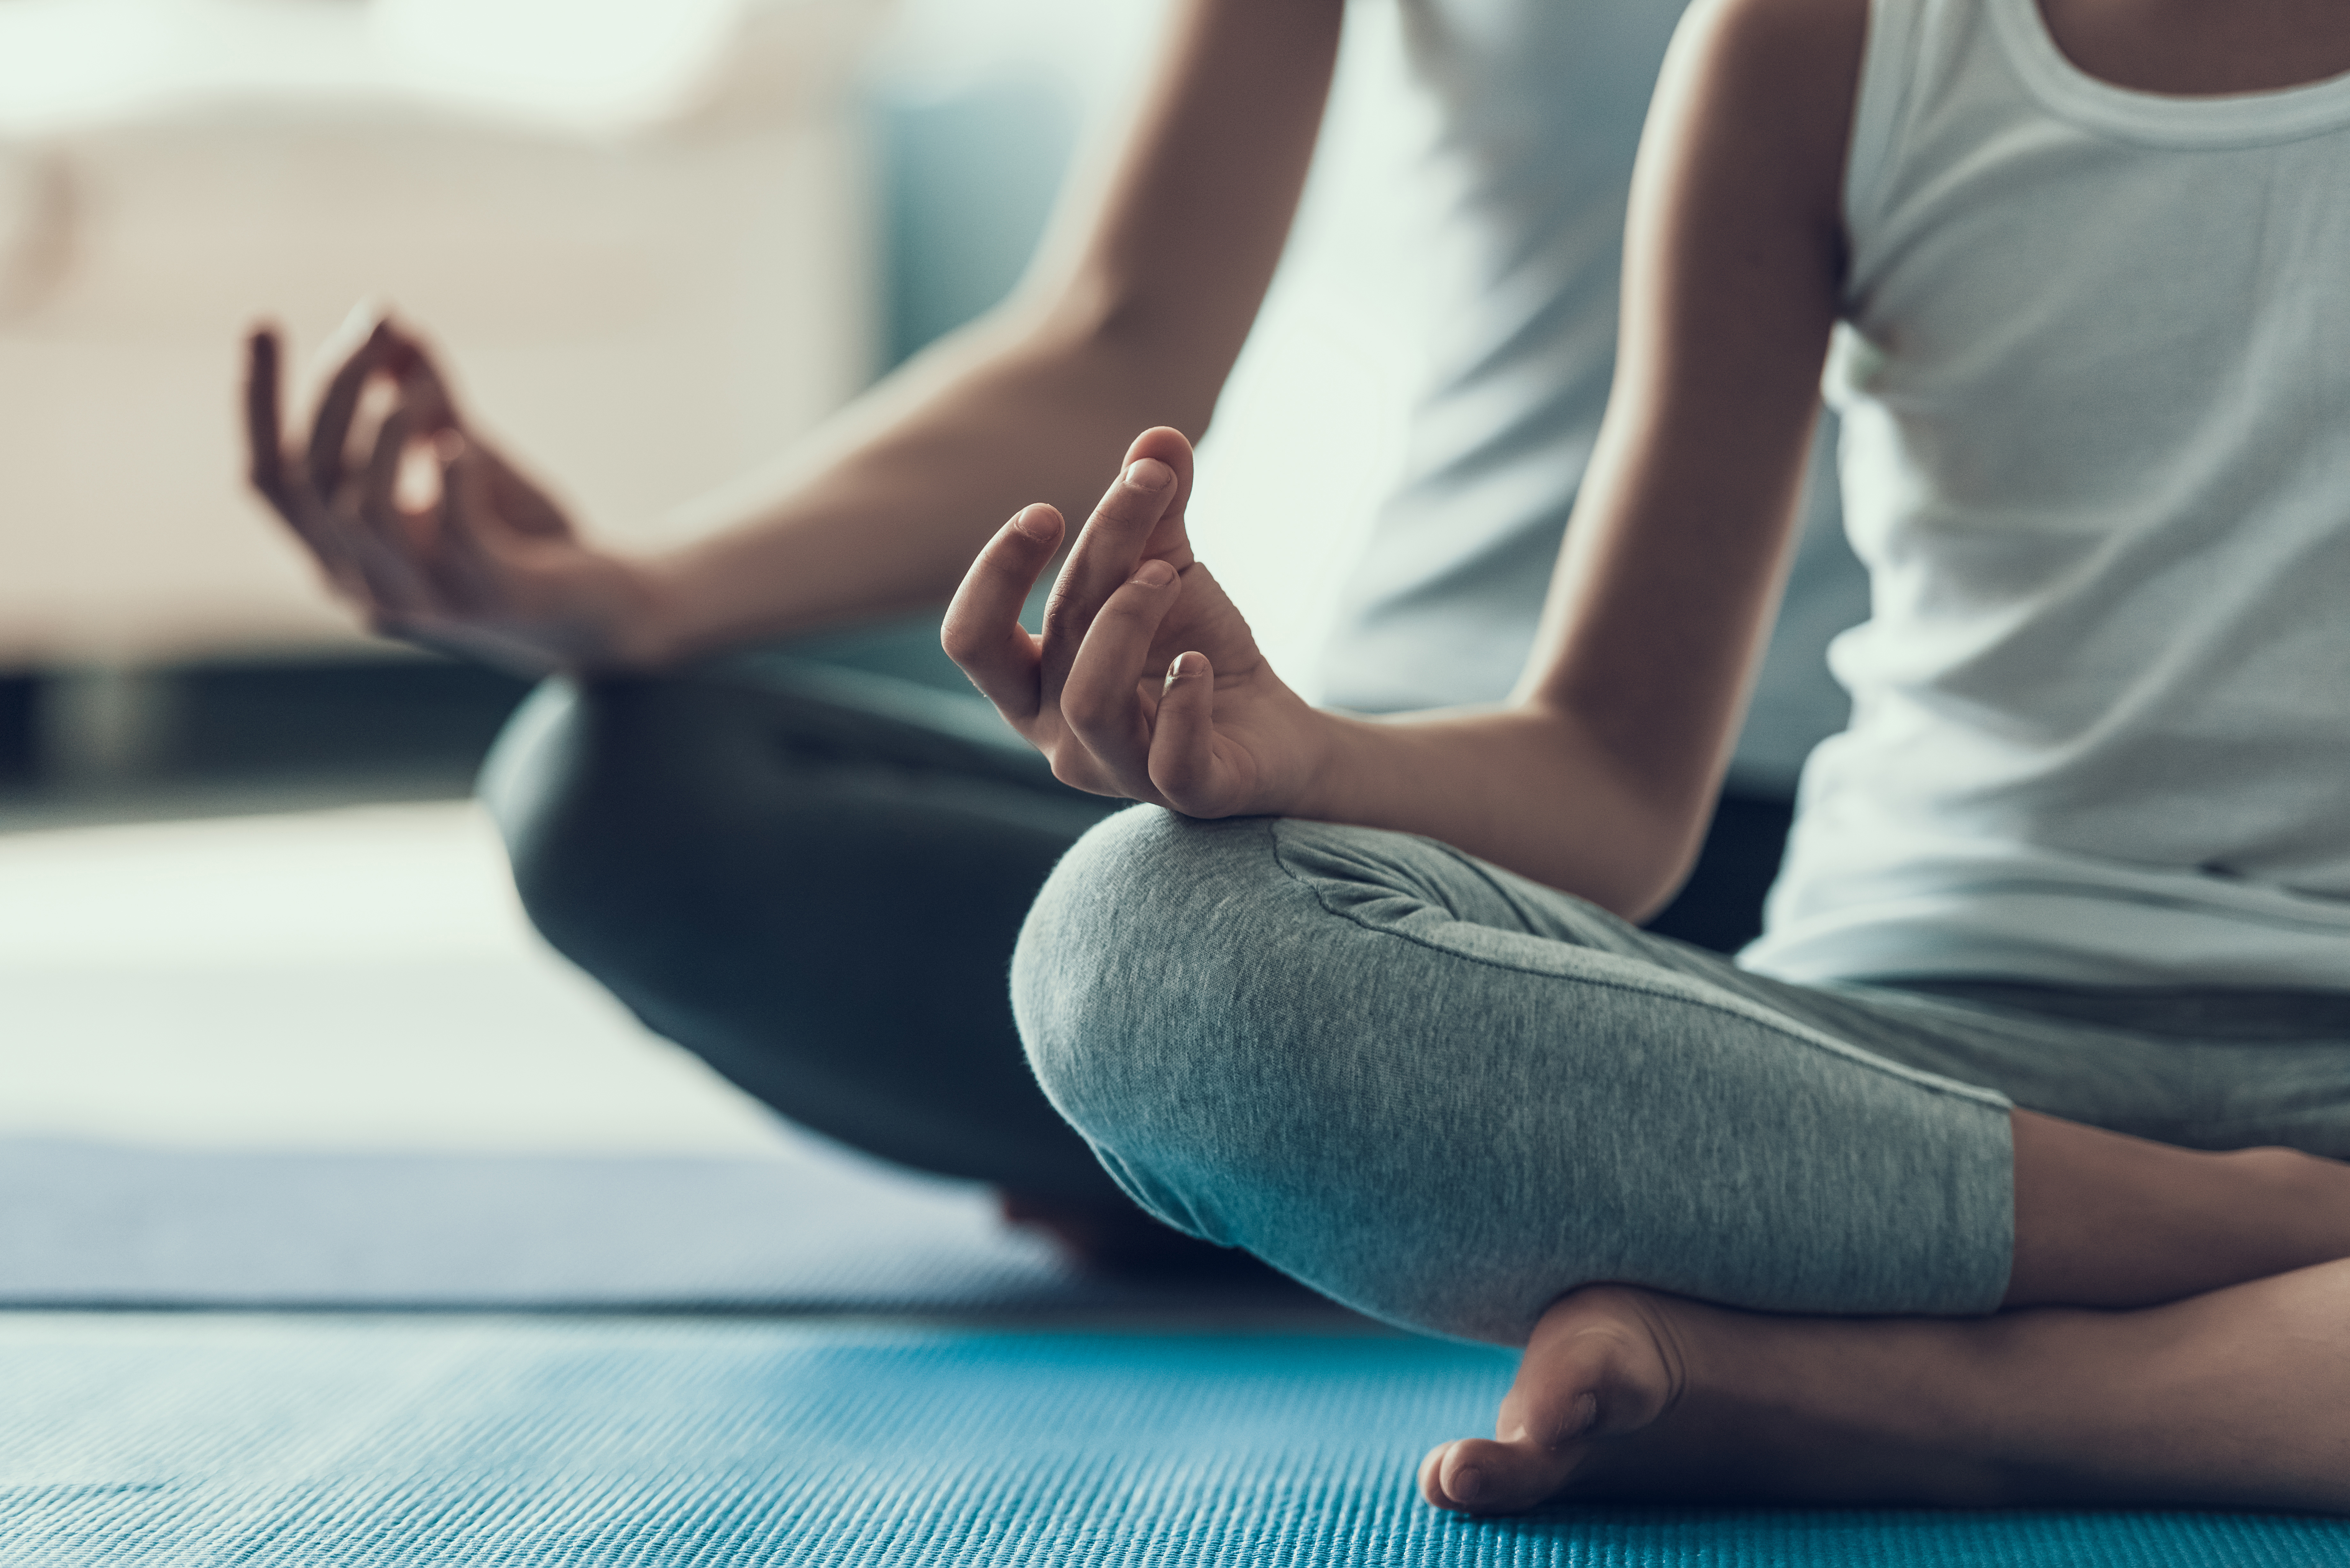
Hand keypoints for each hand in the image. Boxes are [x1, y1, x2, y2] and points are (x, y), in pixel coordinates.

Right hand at [244, 315, 667, 673]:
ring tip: (425, 386)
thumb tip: (389, 321)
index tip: (264, 321)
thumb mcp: (467, 455)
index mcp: (340, 555)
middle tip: (377, 329)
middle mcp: (363, 589)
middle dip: (336, 392)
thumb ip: (423, 398)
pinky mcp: (485, 600)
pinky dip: (452, 474)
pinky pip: (450, 531)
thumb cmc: (527, 535)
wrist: (609, 607)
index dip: (257, 402)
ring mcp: (421, 602)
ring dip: (389, 429)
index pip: (269, 479)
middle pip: (309, 482)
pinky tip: (464, 443)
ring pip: (362, 509)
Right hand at [943, 426, 1330, 816]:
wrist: (1274, 732)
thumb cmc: (1194, 651)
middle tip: (1139, 493)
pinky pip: (1170, 757)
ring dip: (1129, 617)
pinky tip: (1201, 663)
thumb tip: (1159, 435)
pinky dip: (1184, 700)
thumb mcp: (1167, 570)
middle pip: (1043, 645)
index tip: (1048, 511)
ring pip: (1090, 700)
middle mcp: (1060, 737)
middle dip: (1089, 560)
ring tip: (1172, 574)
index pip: (972, 638)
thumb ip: (1154, 511)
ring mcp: (1119, 771)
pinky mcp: (1186, 793)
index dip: (996, 573)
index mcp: (1033, 685)